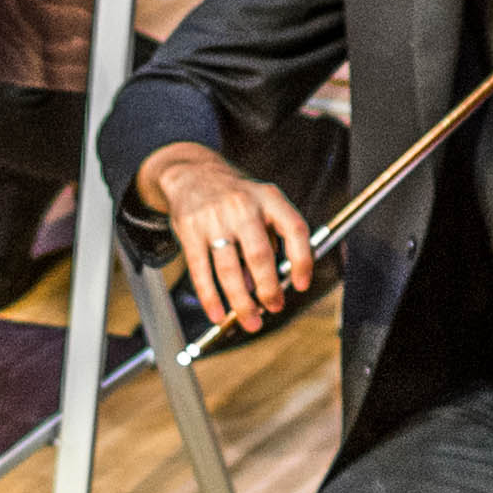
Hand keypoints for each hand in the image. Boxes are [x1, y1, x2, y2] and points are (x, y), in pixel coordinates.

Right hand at [135, 142, 314, 334]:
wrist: (192, 173)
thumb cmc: (234, 196)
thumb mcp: (261, 204)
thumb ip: (268, 241)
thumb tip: (263, 286)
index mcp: (269, 198)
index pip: (295, 230)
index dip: (303, 261)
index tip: (301, 285)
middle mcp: (243, 206)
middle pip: (260, 255)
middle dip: (269, 289)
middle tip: (273, 308)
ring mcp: (214, 219)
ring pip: (229, 270)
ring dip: (241, 301)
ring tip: (250, 320)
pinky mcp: (190, 232)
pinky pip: (201, 272)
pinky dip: (211, 298)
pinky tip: (218, 314)